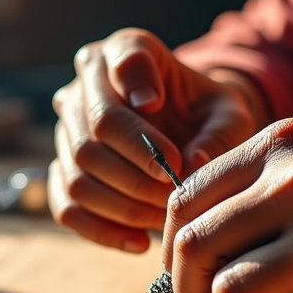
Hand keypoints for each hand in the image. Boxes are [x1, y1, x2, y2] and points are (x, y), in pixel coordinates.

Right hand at [49, 28, 258, 251]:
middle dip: (139, 167)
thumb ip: (220, 135)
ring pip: (79, 171)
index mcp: (128, 49)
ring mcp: (67, 126)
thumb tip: (190, 166)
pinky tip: (139, 242)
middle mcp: (87, 82)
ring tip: (165, 219)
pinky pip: (65, 205)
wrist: (188, 132)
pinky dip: (100, 230)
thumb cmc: (209, 116)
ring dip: (124, 204)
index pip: (123, 59)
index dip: (139, 87)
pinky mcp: (62, 167)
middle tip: (176, 191)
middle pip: (95, 126)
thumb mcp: (230, 116)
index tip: (163, 112)